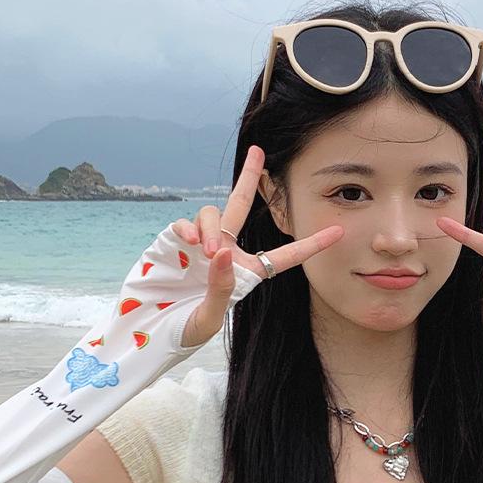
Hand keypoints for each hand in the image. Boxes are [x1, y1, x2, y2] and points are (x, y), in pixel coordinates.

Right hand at [171, 145, 343, 346]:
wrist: (145, 330)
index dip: (310, 245)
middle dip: (249, 178)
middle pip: (240, 207)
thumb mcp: (207, 319)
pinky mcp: (174, 241)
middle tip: (258, 152)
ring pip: (214, 215)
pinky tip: (190, 244)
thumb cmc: (181, 331)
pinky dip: (190, 229)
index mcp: (245, 274)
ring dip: (213, 228)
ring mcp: (199, 244)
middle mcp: (225, 253)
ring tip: (206, 250)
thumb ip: (220, 288)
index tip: (337, 231)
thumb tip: (223, 252)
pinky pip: (187, 223)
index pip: (284, 256)